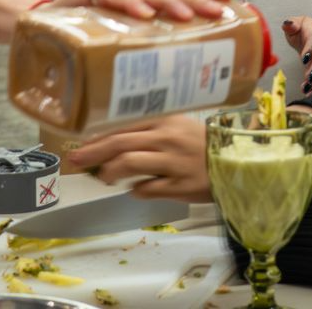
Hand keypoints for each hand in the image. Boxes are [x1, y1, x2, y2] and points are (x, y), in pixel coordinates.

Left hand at [67, 115, 210, 201]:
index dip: (99, 136)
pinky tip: (135, 190)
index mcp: (167, 121)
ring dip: (110, 172)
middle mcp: (168, 138)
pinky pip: (148, 188)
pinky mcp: (180, 184)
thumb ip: (152, 132)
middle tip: (75, 160)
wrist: (237, 163)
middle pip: (121, 143)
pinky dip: (137, 190)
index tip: (80, 143)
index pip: (125, 126)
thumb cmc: (205, 145)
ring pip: (130, 163)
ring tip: (104, 177)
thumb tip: (116, 144)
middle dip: (93, 152)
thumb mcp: (180, 128)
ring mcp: (174, 162)